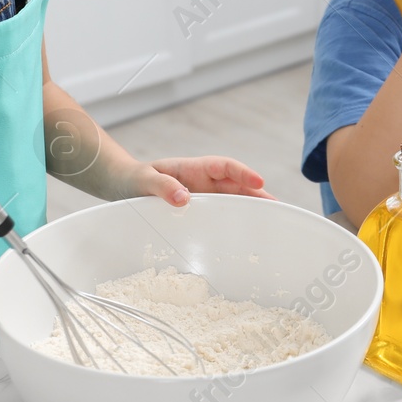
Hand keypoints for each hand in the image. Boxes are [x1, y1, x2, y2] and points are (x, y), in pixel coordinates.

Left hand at [121, 156, 274, 206]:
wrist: (124, 187)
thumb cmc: (135, 179)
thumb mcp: (144, 180)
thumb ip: (162, 186)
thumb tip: (184, 198)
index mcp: (194, 168)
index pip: (224, 167)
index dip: (242, 173)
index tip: (259, 181)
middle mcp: (203, 181)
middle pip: (236, 184)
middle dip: (256, 193)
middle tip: (276, 207)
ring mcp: (202, 197)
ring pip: (232, 199)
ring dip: (250, 207)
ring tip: (269, 221)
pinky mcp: (198, 211)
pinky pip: (219, 214)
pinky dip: (233, 221)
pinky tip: (243, 234)